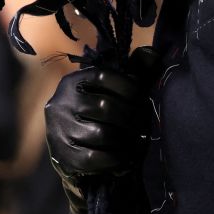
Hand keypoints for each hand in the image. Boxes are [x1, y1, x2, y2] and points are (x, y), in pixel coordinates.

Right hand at [44, 48, 159, 213]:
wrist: (69, 144)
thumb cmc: (96, 111)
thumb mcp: (109, 89)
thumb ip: (132, 71)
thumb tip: (154, 53)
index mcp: (73, 81)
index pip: (104, 75)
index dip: (129, 86)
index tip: (143, 98)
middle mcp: (61, 102)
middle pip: (105, 107)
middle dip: (132, 117)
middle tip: (145, 125)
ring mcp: (59, 129)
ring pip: (101, 133)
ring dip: (125, 140)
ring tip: (139, 141)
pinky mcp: (62, 154)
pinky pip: (94, 158)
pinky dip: (115, 159)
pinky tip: (126, 159)